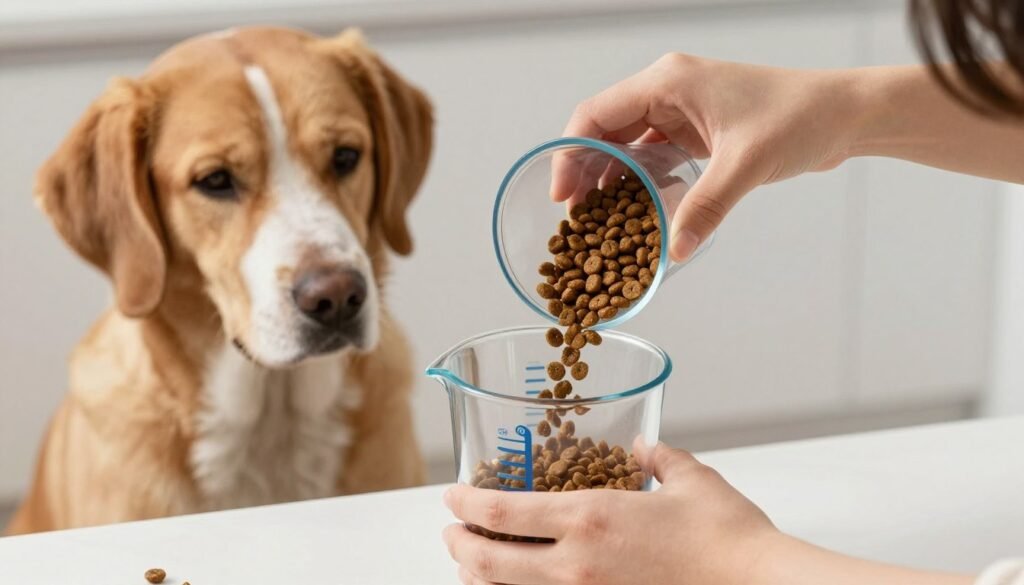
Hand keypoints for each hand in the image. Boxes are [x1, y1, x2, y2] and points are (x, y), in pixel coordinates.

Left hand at [442, 441, 783, 584]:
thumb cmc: (727, 537)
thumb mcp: (691, 480)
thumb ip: (660, 457)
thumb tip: (645, 448)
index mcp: (589, 519)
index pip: (502, 512)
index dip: (466, 503)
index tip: (451, 496)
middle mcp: (576, 565)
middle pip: (489, 561)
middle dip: (459, 545)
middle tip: (450, 533)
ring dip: (479, 578)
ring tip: (471, 564)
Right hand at [553, 54, 862, 261]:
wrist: (845, 114)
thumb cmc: (801, 117)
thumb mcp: (748, 164)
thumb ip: (707, 206)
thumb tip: (674, 250)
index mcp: (668, 81)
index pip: (595, 115)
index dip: (570, 155)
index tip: (562, 197)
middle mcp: (667, 91)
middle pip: (603, 132)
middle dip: (584, 174)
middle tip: (573, 219)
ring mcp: (681, 112)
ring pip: (625, 146)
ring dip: (609, 182)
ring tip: (595, 223)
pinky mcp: (696, 132)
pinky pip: (652, 157)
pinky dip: (639, 183)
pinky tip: (632, 214)